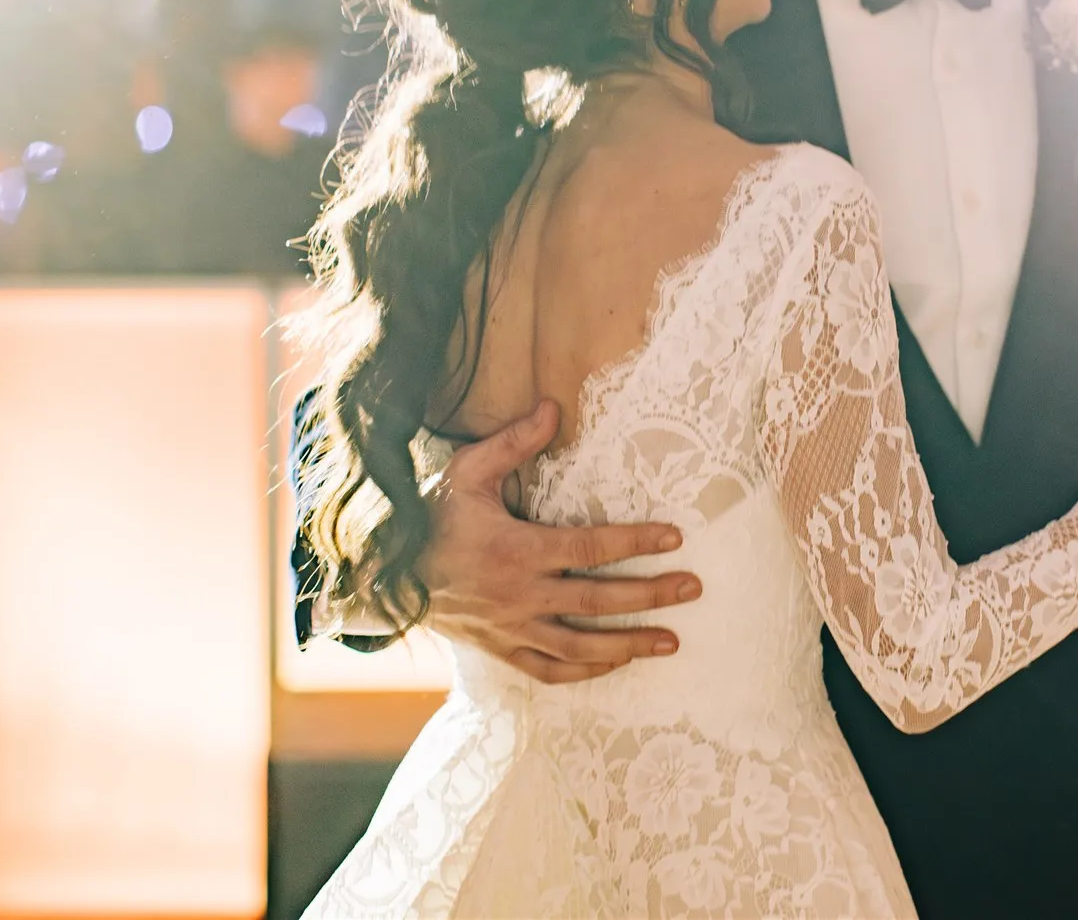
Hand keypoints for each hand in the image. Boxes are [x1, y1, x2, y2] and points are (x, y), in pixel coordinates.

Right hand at [419, 400, 701, 683]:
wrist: (383, 571)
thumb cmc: (429, 516)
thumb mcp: (468, 471)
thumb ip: (513, 442)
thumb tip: (554, 407)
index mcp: (515, 550)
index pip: (589, 548)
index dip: (635, 542)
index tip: (675, 537)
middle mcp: (518, 595)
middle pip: (598, 600)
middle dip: (651, 595)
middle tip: (694, 587)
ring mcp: (510, 628)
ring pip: (580, 646)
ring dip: (630, 645)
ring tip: (673, 641)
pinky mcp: (500, 649)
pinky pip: (548, 670)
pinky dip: (585, 671)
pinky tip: (616, 663)